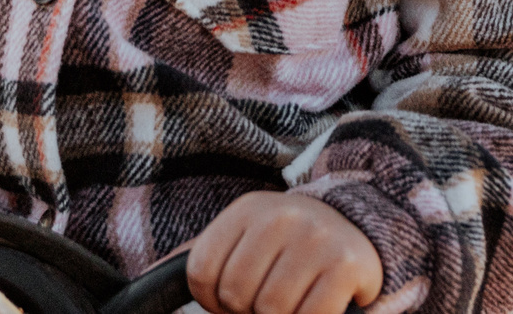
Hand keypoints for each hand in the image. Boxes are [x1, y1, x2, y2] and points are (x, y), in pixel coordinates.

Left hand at [186, 190, 383, 313]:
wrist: (360, 230)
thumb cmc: (291, 247)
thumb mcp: (247, 240)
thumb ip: (206, 259)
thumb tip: (152, 275)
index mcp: (247, 209)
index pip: (201, 273)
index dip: (212, 301)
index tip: (234, 299)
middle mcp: (281, 215)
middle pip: (236, 295)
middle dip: (250, 310)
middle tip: (272, 299)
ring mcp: (316, 237)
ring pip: (271, 309)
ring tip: (294, 301)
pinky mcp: (345, 264)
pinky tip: (318, 305)